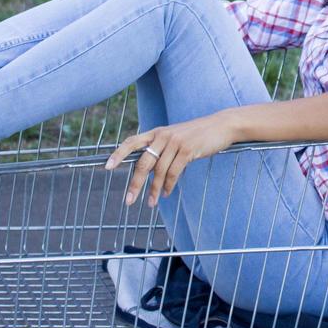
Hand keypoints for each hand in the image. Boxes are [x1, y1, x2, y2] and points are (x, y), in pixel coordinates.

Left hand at [105, 112, 238, 206]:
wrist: (221, 125)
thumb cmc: (198, 134)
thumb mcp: (176, 137)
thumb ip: (162, 148)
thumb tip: (149, 169)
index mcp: (157, 132)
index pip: (132, 141)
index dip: (118, 154)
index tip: (107, 167)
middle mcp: (163, 136)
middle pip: (143, 163)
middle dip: (135, 183)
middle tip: (129, 200)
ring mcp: (176, 142)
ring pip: (159, 171)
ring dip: (154, 190)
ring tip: (151, 203)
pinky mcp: (188, 150)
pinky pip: (174, 172)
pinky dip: (169, 186)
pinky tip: (167, 193)